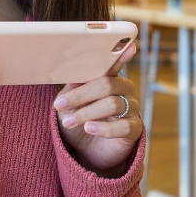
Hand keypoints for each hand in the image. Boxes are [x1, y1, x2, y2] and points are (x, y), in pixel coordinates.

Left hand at [52, 41, 142, 174]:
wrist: (86, 151)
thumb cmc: (79, 121)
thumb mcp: (69, 104)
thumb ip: (72, 88)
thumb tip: (71, 73)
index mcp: (109, 79)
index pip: (114, 63)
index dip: (121, 55)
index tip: (128, 45)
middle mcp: (124, 91)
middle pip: (108, 84)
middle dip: (81, 95)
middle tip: (60, 104)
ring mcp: (131, 109)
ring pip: (112, 104)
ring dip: (86, 113)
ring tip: (69, 122)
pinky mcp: (134, 130)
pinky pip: (123, 126)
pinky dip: (103, 128)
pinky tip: (89, 128)